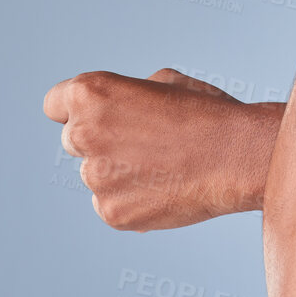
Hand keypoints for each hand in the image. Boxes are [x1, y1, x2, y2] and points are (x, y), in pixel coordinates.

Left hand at [42, 67, 275, 230]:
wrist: (241, 156)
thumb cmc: (210, 113)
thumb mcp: (166, 83)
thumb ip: (127, 96)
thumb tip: (115, 113)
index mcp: (91, 95)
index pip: (55, 104)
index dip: (78, 110)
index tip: (96, 117)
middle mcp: (83, 135)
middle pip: (74, 141)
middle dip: (102, 141)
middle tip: (147, 142)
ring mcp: (95, 178)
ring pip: (98, 175)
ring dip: (122, 173)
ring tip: (168, 167)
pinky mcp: (111, 213)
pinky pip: (113, 205)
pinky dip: (135, 200)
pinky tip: (169, 189)